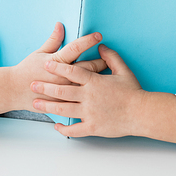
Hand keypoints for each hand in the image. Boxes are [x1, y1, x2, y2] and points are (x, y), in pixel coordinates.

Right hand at [11, 23, 106, 111]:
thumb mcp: (39, 52)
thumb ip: (53, 40)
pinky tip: (98, 94)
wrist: (14, 90)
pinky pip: (79, 100)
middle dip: (100, 62)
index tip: (99, 36)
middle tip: (109, 58)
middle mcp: (62, 76)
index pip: (76, 48)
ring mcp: (63, 91)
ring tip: (108, 77)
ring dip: (98, 80)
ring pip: (86, 85)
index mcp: (56, 61)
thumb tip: (60, 25)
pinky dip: (89, 96)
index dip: (88, 41)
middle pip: (87, 67)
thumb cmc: (27, 69)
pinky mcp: (62, 101)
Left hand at [30, 43, 145, 136]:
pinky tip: (55, 125)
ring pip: (64, 110)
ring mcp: (90, 113)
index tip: (46, 64)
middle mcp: (89, 97)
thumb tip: (101, 46)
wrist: (142, 113)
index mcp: (95, 82)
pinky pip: (74, 129)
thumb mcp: (123, 71)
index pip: (72, 72)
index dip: (57, 67)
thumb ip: (111, 57)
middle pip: (62, 91)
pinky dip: (63, 129)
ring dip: (48, 106)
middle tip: (32, 84)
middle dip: (45, 87)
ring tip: (36, 103)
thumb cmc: (134, 92)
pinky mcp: (93, 127)